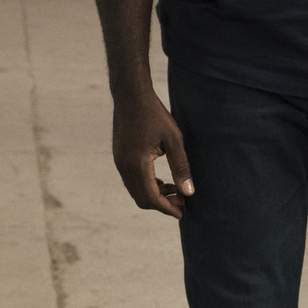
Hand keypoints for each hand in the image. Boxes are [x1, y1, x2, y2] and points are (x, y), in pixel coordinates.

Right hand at [111, 88, 192, 217]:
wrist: (130, 95)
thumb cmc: (154, 114)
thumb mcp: (173, 139)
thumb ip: (181, 167)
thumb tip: (189, 192)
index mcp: (137, 165)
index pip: (152, 198)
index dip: (167, 208)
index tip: (182, 213)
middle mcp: (124, 167)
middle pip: (142, 199)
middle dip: (162, 204)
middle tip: (182, 201)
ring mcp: (119, 162)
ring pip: (136, 190)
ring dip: (154, 195)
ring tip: (175, 190)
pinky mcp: (119, 157)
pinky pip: (131, 180)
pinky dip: (146, 185)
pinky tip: (161, 180)